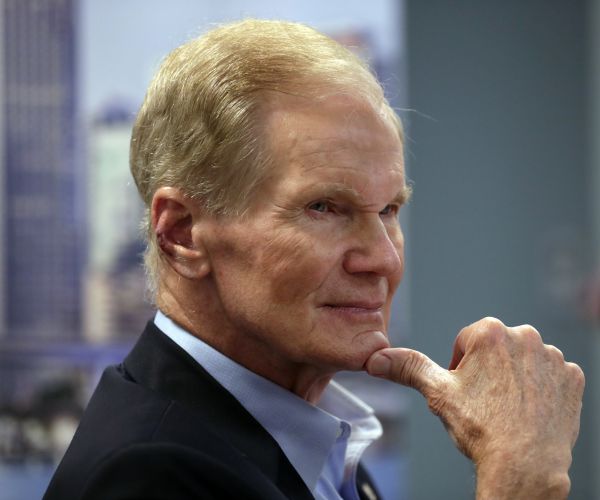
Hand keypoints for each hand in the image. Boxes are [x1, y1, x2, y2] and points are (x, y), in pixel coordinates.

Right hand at [365, 317, 583, 499]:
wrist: (525, 465)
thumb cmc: (482, 428)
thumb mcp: (437, 393)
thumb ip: (408, 367)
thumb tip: (376, 357)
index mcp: (489, 332)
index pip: (466, 341)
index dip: (460, 367)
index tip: (464, 390)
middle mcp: (524, 336)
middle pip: (496, 348)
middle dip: (488, 369)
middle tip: (484, 400)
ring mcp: (552, 357)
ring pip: (524, 361)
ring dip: (515, 377)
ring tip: (507, 407)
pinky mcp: (572, 378)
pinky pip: (552, 375)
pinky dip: (541, 389)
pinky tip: (530, 410)